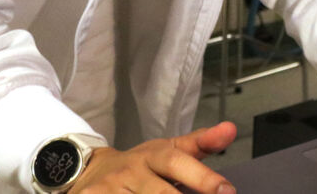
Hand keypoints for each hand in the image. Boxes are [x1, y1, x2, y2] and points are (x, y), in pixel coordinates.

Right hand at [71, 122, 236, 193]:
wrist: (86, 172)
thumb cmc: (139, 165)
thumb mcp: (167, 150)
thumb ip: (200, 143)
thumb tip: (230, 129)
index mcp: (151, 155)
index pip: (177, 162)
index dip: (203, 178)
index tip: (227, 191)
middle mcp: (129, 172)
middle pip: (161, 193)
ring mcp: (108, 190)